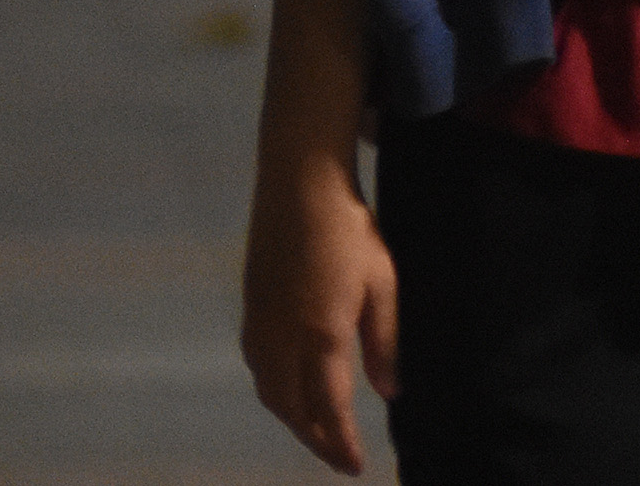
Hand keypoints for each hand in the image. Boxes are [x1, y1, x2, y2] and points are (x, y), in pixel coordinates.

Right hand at [240, 156, 397, 474]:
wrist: (298, 182)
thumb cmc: (350, 230)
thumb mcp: (383, 283)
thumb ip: (384, 342)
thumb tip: (389, 392)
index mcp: (320, 334)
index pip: (328, 407)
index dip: (340, 443)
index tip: (355, 467)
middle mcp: (282, 338)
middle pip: (291, 408)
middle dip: (315, 439)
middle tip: (338, 456)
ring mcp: (260, 322)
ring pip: (269, 391)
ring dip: (292, 418)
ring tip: (317, 430)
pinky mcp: (250, 306)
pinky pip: (258, 368)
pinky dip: (275, 392)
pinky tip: (290, 389)